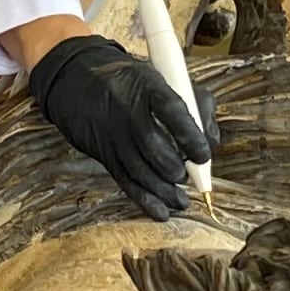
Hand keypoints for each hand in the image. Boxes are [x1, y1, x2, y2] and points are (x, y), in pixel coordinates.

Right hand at [27, 35, 214, 217]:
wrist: (77, 80)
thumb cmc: (133, 82)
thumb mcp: (164, 79)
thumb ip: (197, 105)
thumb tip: (212, 143)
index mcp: (147, 85)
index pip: (171, 109)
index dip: (189, 134)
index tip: (203, 155)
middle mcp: (126, 109)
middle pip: (151, 144)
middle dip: (172, 167)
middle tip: (185, 177)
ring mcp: (112, 132)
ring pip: (138, 168)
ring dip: (162, 189)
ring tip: (180, 201)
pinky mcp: (103, 152)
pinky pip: (124, 180)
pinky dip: (144, 199)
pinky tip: (161, 211)